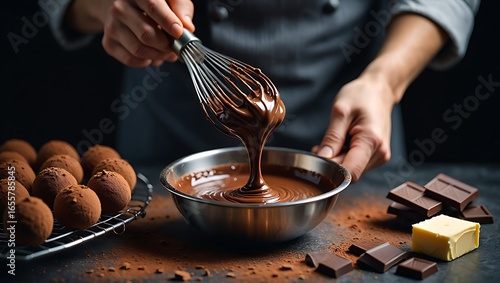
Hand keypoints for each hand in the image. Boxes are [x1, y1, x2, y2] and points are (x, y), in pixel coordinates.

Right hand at [69, 0, 194, 66]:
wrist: (124, 7)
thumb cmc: (152, 4)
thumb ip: (181, 8)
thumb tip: (187, 26)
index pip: (153, 7)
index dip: (168, 22)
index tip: (179, 33)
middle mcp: (120, 8)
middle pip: (146, 34)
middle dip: (166, 45)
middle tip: (175, 47)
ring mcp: (112, 26)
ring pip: (139, 50)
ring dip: (158, 56)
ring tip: (167, 52)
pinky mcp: (109, 43)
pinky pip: (131, 60)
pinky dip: (146, 61)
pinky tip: (152, 55)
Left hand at [312, 75, 394, 181]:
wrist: (379, 90)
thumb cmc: (361, 95)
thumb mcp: (340, 112)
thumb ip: (331, 137)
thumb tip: (322, 158)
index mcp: (371, 140)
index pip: (350, 172)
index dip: (331, 170)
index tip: (318, 158)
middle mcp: (380, 152)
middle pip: (350, 173)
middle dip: (331, 164)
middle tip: (319, 147)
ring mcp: (380, 155)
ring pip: (352, 170)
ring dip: (337, 161)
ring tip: (332, 142)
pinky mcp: (377, 155)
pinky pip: (357, 164)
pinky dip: (344, 158)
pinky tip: (340, 145)